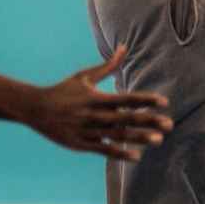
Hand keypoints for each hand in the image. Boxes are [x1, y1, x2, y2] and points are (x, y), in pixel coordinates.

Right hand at [24, 49, 173, 161]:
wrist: (35, 108)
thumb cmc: (63, 90)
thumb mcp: (84, 76)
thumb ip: (108, 66)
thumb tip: (124, 47)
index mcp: (96, 97)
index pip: (126, 99)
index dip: (146, 100)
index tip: (164, 102)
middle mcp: (94, 114)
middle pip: (126, 119)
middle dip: (149, 122)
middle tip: (169, 125)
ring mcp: (87, 131)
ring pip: (118, 136)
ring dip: (139, 138)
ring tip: (159, 140)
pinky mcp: (80, 144)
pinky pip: (103, 150)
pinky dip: (119, 153)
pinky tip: (137, 156)